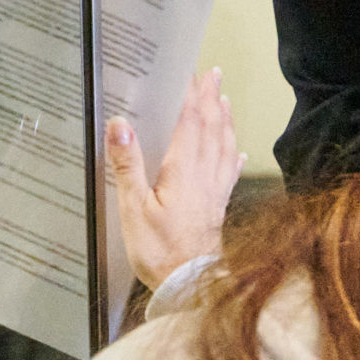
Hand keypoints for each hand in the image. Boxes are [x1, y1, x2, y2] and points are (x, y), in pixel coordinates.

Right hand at [106, 67, 244, 290]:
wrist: (191, 287)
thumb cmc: (161, 251)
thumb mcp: (134, 209)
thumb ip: (128, 165)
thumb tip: (120, 124)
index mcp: (184, 170)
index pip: (190, 122)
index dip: (190, 96)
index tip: (192, 72)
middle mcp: (204, 175)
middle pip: (211, 128)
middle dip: (210, 99)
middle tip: (213, 74)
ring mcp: (214, 191)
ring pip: (223, 146)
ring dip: (224, 121)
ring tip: (224, 101)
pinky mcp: (217, 207)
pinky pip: (229, 173)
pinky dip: (233, 156)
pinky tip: (239, 151)